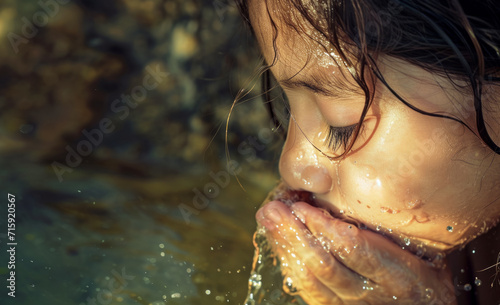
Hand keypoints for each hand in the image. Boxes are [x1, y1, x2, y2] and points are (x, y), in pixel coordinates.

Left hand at [256, 201, 457, 304]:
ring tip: (268, 217)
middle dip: (294, 235)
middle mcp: (370, 296)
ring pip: (309, 279)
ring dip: (285, 246)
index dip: (325, 228)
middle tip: (272, 207)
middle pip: (324, 266)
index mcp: (397, 275)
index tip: (303, 205)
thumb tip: (354, 193)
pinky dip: (289, 262)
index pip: (354, 250)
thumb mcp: (427, 250)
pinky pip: (306, 289)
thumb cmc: (428, 275)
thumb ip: (394, 229)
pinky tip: (277, 240)